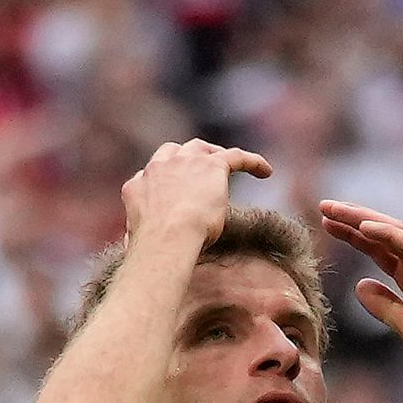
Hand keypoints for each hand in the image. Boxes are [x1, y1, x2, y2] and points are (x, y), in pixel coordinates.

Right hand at [119, 138, 271, 249]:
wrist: (168, 237)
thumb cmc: (152, 250)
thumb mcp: (138, 244)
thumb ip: (138, 240)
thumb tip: (135, 254)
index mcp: (137, 186)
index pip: (150, 175)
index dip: (162, 181)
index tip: (171, 192)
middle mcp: (158, 168)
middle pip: (173, 153)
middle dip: (185, 158)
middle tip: (199, 169)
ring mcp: (184, 162)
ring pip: (201, 149)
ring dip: (214, 154)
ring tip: (230, 165)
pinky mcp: (212, 165)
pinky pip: (235, 156)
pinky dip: (252, 162)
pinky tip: (266, 172)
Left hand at [316, 201, 402, 389]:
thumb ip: (385, 307)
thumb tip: (359, 286)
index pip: (378, 251)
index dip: (353, 236)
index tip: (327, 225)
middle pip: (383, 236)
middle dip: (353, 220)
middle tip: (325, 206)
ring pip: (395, 233)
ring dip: (365, 219)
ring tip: (337, 210)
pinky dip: (389, 234)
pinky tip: (364, 227)